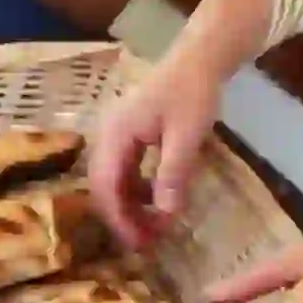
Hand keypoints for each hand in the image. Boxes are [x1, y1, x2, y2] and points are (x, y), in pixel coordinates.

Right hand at [88, 53, 222, 247]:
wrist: (198, 59)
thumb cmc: (193, 93)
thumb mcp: (187, 136)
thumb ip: (173, 174)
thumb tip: (165, 215)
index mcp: (115, 135)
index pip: (106, 187)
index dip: (119, 219)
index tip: (138, 244)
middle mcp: (107, 137)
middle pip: (103, 188)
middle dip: (122, 218)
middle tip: (146, 243)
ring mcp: (115, 136)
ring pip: (112, 182)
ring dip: (129, 207)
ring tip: (153, 228)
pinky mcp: (127, 137)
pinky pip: (124, 171)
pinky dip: (136, 191)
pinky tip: (156, 202)